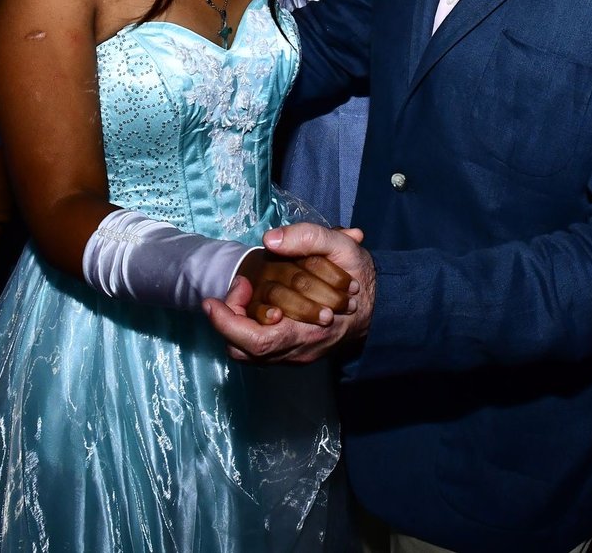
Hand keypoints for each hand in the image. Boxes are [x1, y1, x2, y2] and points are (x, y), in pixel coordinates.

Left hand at [204, 224, 373, 363]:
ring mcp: (293, 354)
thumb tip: (269, 240)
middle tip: (240, 285)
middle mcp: (298, 350)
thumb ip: (309, 237)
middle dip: (228, 319)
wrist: (379, 306)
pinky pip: (257, 348)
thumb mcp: (343, 247)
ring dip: (236, 323)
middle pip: (245, 351)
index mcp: (310, 331)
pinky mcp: (290, 351)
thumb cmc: (359, 277)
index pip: (258, 341)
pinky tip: (256, 301)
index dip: (228, 323)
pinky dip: (247, 327)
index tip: (213, 299)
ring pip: (247, 352)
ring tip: (246, 291)